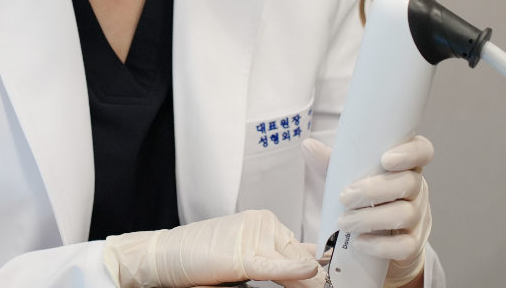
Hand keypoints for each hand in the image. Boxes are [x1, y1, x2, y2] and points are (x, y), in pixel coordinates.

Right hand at [102, 209, 324, 287]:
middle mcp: (264, 225)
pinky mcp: (242, 255)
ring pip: (292, 262)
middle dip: (320, 278)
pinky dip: (293, 270)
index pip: (302, 249)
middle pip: (301, 256)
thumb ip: (278, 259)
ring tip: (328, 286)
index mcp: (265, 223)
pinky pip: (274, 265)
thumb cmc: (201, 256)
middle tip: (339, 285)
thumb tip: (311, 267)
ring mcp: (253, 237)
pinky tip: (309, 273)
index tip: (339, 278)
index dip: (321, 269)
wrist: (167, 254)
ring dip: (311, 281)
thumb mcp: (245, 255)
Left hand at [302, 136, 432, 287]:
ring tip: (345, 222)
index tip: (386, 159)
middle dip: (374, 190)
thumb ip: (331, 164)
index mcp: (404, 166)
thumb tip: (309, 145)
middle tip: (345, 197)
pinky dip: (380, 245)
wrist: (378, 244)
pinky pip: (405, 245)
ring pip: (406, 213)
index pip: (422, 150)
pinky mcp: (413, 245)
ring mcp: (418, 217)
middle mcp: (416, 189)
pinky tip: (360, 243)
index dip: (410, 152)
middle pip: (408, 183)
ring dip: (371, 218)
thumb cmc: (363, 201)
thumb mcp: (348, 179)